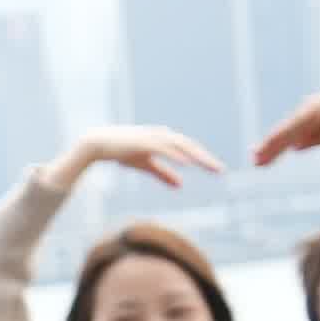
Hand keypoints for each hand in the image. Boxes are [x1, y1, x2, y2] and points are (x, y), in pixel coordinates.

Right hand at [48, 125, 221, 191]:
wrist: (99, 144)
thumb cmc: (123, 152)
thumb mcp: (147, 165)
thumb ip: (164, 174)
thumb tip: (181, 185)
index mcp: (165, 139)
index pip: (189, 149)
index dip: (204, 158)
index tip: (217, 170)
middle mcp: (163, 135)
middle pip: (190, 146)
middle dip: (206, 158)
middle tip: (220, 170)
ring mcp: (154, 137)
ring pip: (180, 146)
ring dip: (196, 156)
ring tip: (208, 166)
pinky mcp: (144, 141)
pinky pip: (164, 148)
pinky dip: (177, 155)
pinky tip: (187, 162)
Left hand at [251, 87, 319, 167]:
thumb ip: (313, 139)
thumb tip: (295, 148)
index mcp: (310, 117)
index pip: (288, 135)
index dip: (274, 148)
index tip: (262, 159)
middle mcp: (306, 111)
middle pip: (283, 133)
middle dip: (268, 148)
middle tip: (254, 161)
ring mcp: (309, 110)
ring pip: (285, 131)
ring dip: (270, 145)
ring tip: (257, 158)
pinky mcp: (314, 111)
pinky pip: (294, 126)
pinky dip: (281, 137)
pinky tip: (270, 145)